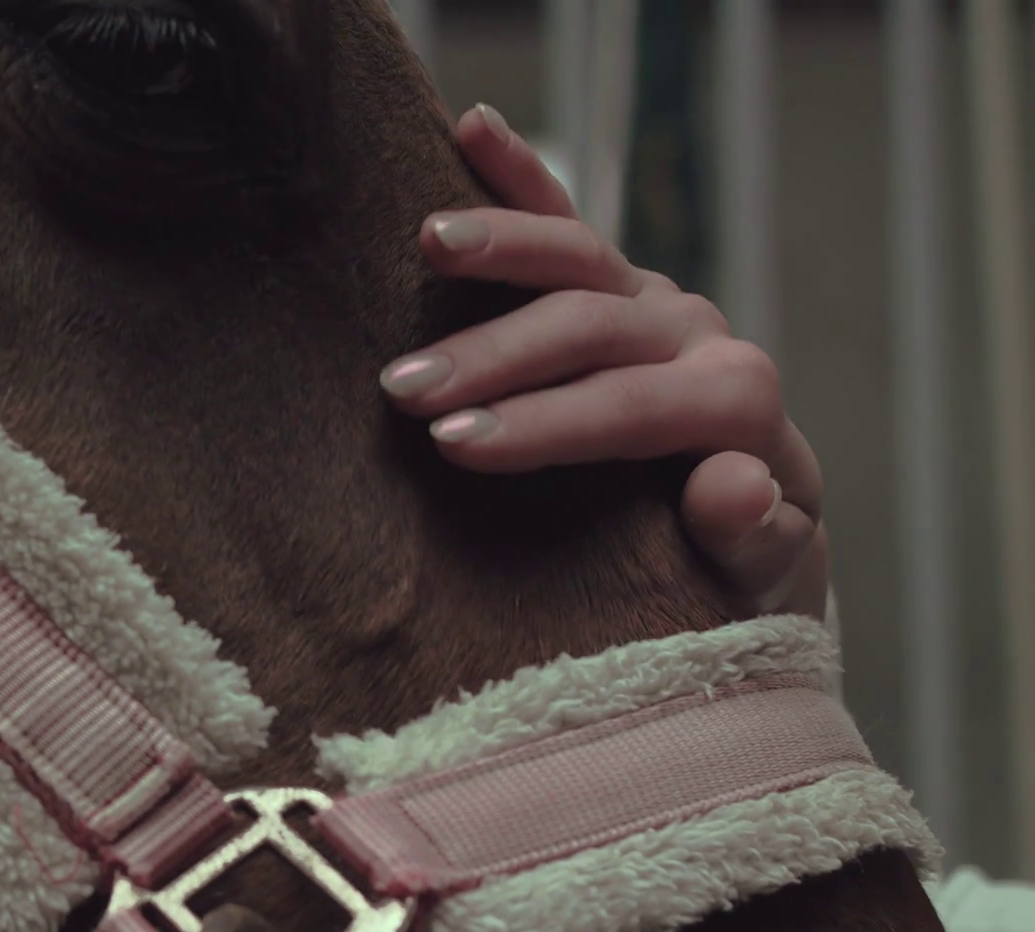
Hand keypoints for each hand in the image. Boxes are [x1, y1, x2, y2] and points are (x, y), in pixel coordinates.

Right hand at [381, 104, 827, 619]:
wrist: (750, 524)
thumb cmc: (734, 562)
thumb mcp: (757, 573)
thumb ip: (754, 537)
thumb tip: (734, 482)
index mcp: (737, 404)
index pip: (639, 407)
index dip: (550, 423)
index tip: (458, 445)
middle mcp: (695, 336)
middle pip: (595, 326)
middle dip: (496, 354)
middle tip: (406, 389)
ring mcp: (650, 301)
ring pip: (579, 256)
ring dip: (500, 245)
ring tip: (425, 244)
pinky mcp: (610, 285)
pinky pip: (565, 218)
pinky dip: (520, 171)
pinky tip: (471, 126)